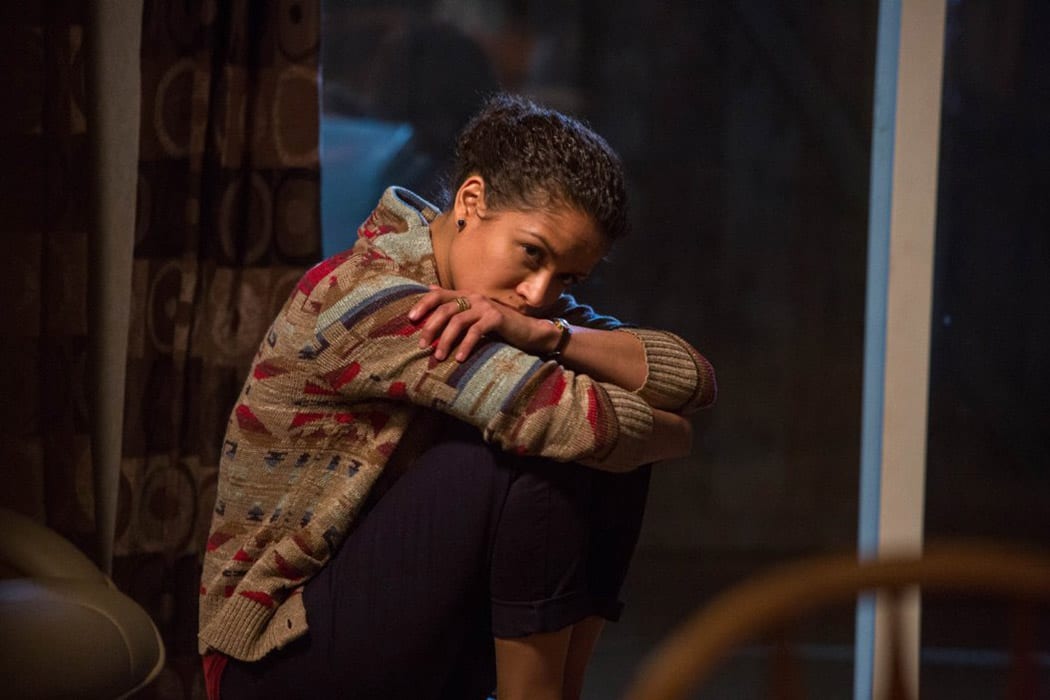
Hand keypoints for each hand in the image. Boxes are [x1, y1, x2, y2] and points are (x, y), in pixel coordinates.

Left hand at [407, 286, 555, 361]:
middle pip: (445, 309)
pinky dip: (466, 345)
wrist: (526, 331)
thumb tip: (429, 288)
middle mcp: (474, 297)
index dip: (423, 304)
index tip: (411, 319)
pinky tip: (460, 358)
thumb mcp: (473, 313)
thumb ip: (453, 303)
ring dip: (446, 340)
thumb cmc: (497, 325)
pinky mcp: (496, 318)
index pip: (438, 294)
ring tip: (439, 356)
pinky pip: (475, 331)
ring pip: (458, 321)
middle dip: (431, 328)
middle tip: (422, 345)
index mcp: (465, 295)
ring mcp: (485, 307)